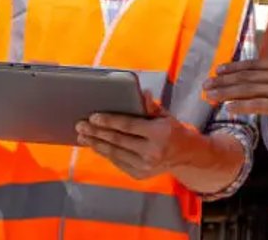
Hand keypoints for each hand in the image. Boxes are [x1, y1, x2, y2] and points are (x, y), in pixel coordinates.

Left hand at [75, 91, 201, 179]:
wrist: (186, 156)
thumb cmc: (173, 131)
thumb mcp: (166, 116)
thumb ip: (151, 106)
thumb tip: (141, 92)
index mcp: (159, 133)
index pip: (128, 126)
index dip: (109, 121)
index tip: (93, 117)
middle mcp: (151, 151)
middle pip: (118, 140)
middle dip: (96, 132)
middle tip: (80, 125)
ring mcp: (145, 166)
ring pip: (114, 153)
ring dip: (96, 144)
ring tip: (83, 136)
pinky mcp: (139, 175)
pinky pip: (117, 162)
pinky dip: (105, 154)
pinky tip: (95, 146)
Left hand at [202, 43, 267, 127]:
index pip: (253, 65)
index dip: (234, 67)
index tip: (219, 70)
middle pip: (245, 76)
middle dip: (223, 80)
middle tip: (206, 83)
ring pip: (247, 90)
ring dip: (226, 92)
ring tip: (210, 95)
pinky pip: (257, 105)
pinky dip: (241, 106)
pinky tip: (228, 108)